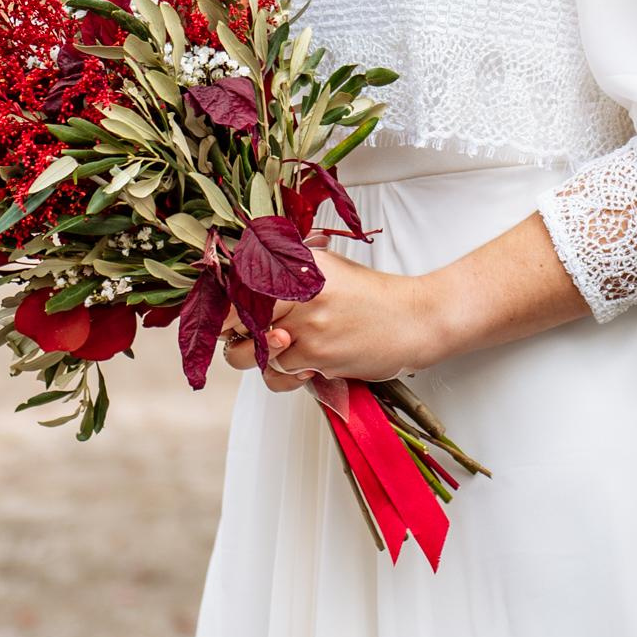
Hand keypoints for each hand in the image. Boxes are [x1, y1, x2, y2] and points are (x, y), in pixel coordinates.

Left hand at [221, 246, 440, 387]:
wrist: (415, 320)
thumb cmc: (372, 297)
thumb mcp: (328, 269)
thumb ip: (287, 272)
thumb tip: (240, 277)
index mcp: (298, 263)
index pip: (239, 283)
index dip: (223, 306)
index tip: (221, 317)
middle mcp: (298, 289)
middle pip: (236, 320)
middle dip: (234, 336)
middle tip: (246, 337)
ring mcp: (306, 324)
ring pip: (255, 353)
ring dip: (267, 357)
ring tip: (290, 347)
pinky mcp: (317, 355)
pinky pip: (281, 372)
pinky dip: (290, 373)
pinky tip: (307, 362)